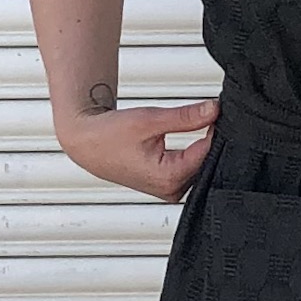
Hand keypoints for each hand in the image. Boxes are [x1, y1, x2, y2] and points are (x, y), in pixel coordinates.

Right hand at [55, 96, 218, 200]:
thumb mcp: (150, 119)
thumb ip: (185, 117)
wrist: (87, 143)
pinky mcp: (167, 187)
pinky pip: (190, 169)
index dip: (213, 128)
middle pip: (205, 161)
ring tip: (187, 128)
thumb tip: (213, 109)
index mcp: (168, 177)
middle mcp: (171, 190)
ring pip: (199, 165)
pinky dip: (191, 154)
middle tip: (203, 116)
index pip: (207, 151)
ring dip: (199, 146)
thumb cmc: (109, 135)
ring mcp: (169, 191)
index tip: (213, 111)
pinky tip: (185, 140)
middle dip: (207, 138)